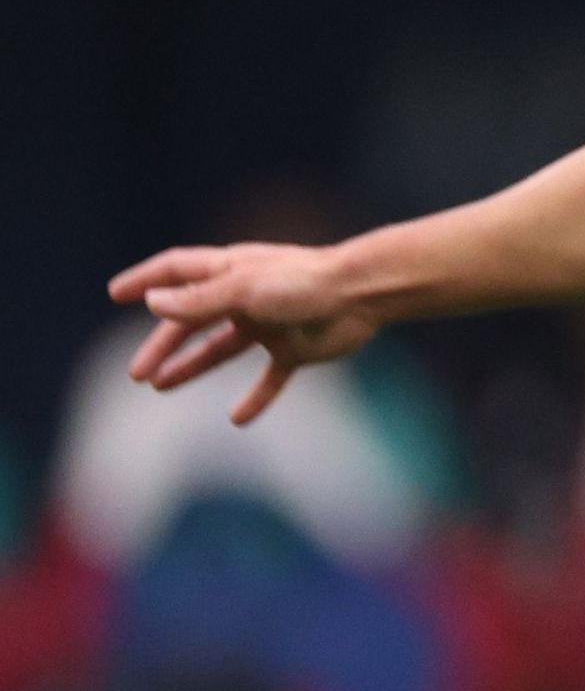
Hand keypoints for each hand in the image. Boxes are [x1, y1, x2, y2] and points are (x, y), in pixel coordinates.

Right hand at [108, 242, 382, 424]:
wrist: (362, 295)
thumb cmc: (303, 282)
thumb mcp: (243, 289)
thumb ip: (198, 300)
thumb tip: (153, 303)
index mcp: (229, 272)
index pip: (176, 272)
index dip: (146, 281)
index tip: (116, 294)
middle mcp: (244, 297)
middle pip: (191, 320)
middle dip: (162, 345)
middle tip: (137, 373)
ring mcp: (269, 324)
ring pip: (220, 349)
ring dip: (191, 366)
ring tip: (160, 387)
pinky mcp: (295, 349)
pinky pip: (269, 378)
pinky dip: (255, 397)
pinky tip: (238, 418)